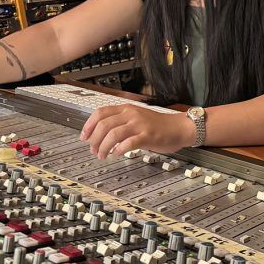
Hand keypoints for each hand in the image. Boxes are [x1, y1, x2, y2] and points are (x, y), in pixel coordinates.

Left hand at [80, 105, 194, 158]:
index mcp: (126, 109)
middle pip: (104, 124)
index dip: (89, 125)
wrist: (178, 128)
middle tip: (93, 150)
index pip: (100, 113)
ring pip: (113, 134)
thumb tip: (101, 133)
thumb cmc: (158, 126)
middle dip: (95, 139)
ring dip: (104, 147)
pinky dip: (119, 150)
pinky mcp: (147, 136)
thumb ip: (120, 122)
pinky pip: (128, 143)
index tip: (84, 137)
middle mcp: (131, 114)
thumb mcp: (136, 118)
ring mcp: (140, 124)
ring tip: (102, 155)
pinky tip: (117, 154)